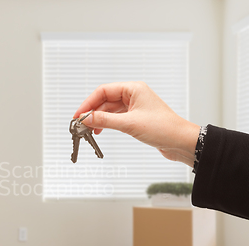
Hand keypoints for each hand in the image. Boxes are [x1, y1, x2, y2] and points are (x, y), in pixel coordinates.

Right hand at [73, 81, 199, 166]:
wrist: (181, 142)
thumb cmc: (164, 128)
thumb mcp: (129, 124)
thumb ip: (105, 120)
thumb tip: (87, 118)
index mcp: (133, 89)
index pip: (104, 91)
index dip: (89, 103)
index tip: (79, 114)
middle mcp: (133, 95)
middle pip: (105, 100)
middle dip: (92, 111)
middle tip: (81, 123)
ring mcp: (134, 107)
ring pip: (109, 110)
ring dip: (98, 119)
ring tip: (89, 129)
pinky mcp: (135, 118)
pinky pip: (115, 117)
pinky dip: (106, 123)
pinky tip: (100, 130)